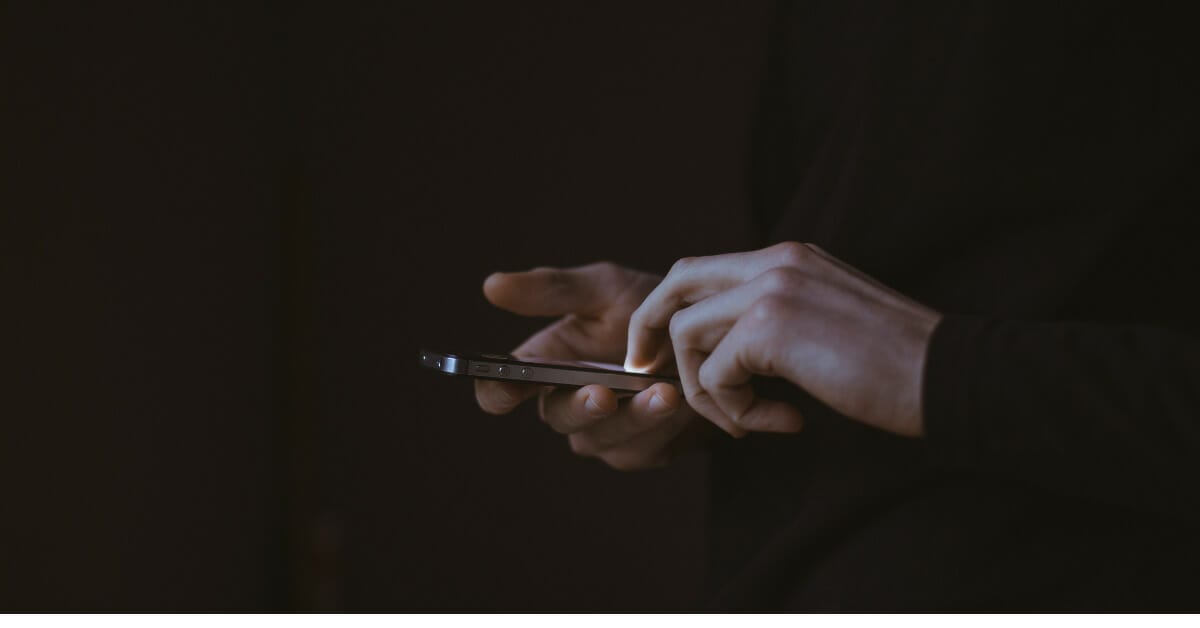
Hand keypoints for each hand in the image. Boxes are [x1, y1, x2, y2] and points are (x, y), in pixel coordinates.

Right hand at [475, 262, 726, 470]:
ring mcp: (603, 433)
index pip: (501, 390)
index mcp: (544, 365)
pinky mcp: (641, 450)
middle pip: (557, 418)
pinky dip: (664, 425)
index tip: (508, 385)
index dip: (497, 392)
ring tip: (664, 392)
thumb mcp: (605, 289)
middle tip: (603, 394)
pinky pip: (644, 448)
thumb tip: (491, 285)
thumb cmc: (649, 308)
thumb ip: (553, 290)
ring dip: (634, 418)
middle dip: (581, 407)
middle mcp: (566, 404)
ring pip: (603, 438)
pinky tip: (684, 402)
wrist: (710, 336)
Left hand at [625, 242, 942, 436]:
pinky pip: (716, 374)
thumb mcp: (826, 323)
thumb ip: (775, 322)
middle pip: (676, 283)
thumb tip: (725, 354)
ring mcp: (771, 288)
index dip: (668, 310)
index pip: (701, 270)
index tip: (659, 353)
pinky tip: (782, 422)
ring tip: (748, 420)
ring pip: (687, 334)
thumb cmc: (895, 365)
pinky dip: (735, 411)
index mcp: (788, 258)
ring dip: (706, 390)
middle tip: (647, 373)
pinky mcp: (771, 327)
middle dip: (649, 331)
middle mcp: (774, 261)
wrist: (948, 375)